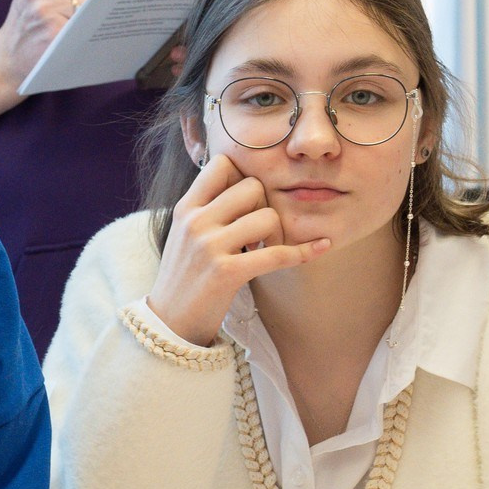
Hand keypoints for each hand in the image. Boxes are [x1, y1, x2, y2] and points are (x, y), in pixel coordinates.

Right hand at [0, 0, 112, 85]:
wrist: (4, 63)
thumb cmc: (26, 28)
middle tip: (111, 6)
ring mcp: (46, 9)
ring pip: (95, 1)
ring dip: (103, 13)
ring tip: (101, 21)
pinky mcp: (54, 32)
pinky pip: (89, 24)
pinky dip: (97, 29)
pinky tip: (96, 35)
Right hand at [146, 153, 328, 345]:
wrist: (168, 324)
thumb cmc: (183, 278)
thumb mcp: (184, 234)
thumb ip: (208, 209)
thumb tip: (245, 184)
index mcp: (185, 208)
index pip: (223, 164)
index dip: (243, 176)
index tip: (247, 201)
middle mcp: (196, 221)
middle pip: (252, 187)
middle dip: (265, 206)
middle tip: (261, 231)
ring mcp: (209, 246)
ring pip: (267, 216)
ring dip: (277, 233)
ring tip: (265, 250)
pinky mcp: (226, 273)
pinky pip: (276, 254)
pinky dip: (302, 252)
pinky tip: (320, 249)